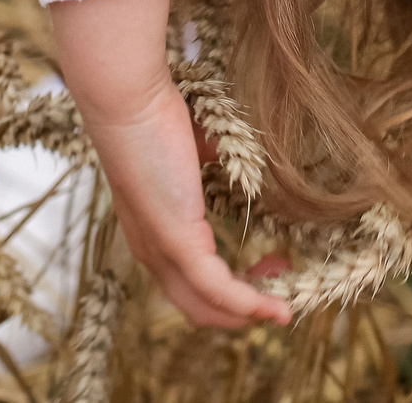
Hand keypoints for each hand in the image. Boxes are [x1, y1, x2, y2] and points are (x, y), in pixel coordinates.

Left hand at [50, 0, 291, 329]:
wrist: (129, 100)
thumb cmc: (153, 114)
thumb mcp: (190, 147)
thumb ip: (207, 160)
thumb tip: (225, 154)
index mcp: (152, 234)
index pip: (188, 284)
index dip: (228, 289)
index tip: (266, 269)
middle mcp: (152, 252)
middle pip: (198, 307)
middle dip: (242, 310)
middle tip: (279, 287)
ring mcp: (162, 250)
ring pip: (207, 306)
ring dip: (248, 311)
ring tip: (282, 306)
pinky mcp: (176, 241)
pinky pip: (217, 288)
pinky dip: (248, 303)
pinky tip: (275, 306)